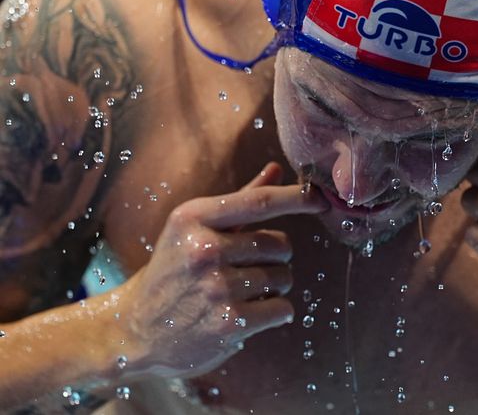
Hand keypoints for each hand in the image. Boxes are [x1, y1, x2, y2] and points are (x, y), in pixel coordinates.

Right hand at [117, 162, 327, 378]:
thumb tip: (276, 168)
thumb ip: (239, 201)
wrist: (134, 329)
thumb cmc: (174, 271)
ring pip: (283, 277)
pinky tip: (245, 313)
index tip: (321, 198)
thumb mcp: (195, 229)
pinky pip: (282, 308)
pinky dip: (274, 312)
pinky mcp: (228, 322)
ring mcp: (216, 287)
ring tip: (240, 293)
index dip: (297, 198)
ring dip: (272, 287)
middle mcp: (204, 249)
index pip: (260, 202)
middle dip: (275, 257)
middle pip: (280, 244)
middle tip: (246, 268)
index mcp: (194, 218)